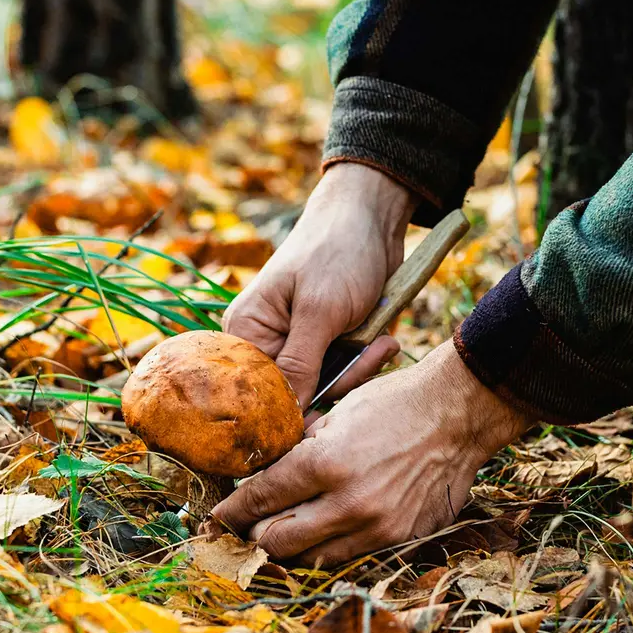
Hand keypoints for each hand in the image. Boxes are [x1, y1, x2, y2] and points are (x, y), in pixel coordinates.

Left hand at [208, 342, 532, 564]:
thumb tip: (265, 472)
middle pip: (277, 541)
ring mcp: (377, 525)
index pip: (261, 500)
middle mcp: (349, 502)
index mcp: (325, 463)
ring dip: (291, 546)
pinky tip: (325, 527)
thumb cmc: (396, 403)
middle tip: (248, 524)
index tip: (219, 516)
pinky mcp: (401, 537)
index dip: (232, 511)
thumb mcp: (336, 414)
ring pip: (312, 557)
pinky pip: (351, 553)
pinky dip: (330, 544)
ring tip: (283, 530)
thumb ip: (298, 448)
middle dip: (256, 533)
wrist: (458, 414)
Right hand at [222, 163, 417, 406]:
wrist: (371, 217)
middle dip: (340, 382)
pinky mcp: (328, 340)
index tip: (331, 409)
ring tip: (384, 343)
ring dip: (360, 370)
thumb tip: (286, 415)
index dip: (293, 407)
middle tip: (373, 354)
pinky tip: (385, 341)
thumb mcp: (320, 310)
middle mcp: (268, 341)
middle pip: (296, 394)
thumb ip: (300, 364)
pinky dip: (367, 360)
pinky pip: (344, 370)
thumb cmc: (338, 251)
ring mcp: (300, 341)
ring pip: (326, 385)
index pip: (259, 392)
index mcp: (248, 331)